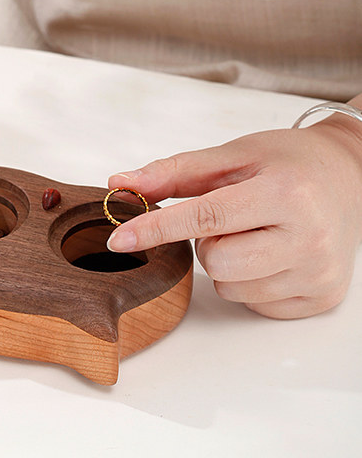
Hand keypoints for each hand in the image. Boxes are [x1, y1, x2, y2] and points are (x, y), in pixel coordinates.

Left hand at [107, 121, 361, 317]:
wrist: (351, 177)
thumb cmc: (289, 164)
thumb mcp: (234, 155)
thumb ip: (175, 171)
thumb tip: (120, 184)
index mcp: (286, 193)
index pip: (206, 217)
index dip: (157, 228)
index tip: (119, 238)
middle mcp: (310, 238)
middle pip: (214, 260)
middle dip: (207, 241)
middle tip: (235, 217)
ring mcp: (318, 273)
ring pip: (228, 286)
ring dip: (227, 262)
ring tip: (256, 233)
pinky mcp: (321, 298)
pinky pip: (252, 303)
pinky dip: (248, 280)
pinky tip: (272, 253)